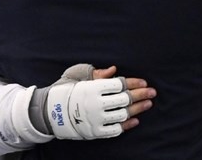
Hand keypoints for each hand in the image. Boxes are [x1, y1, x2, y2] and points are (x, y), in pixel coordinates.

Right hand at [30, 64, 155, 139]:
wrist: (49, 112)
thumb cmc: (65, 90)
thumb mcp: (77, 75)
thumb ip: (97, 73)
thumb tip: (114, 70)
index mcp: (92, 88)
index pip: (119, 84)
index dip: (134, 83)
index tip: (144, 82)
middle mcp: (95, 104)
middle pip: (125, 99)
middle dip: (141, 95)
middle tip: (153, 92)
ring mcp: (96, 119)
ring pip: (123, 114)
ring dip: (138, 109)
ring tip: (148, 104)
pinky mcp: (95, 131)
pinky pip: (115, 130)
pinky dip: (127, 125)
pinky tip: (136, 119)